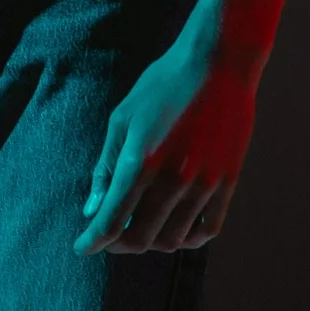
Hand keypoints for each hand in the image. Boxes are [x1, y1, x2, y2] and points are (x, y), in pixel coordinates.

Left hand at [75, 32, 261, 255]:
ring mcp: (204, 183)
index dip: (92, 242)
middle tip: (110, 236)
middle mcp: (172, 179)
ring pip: (173, 239)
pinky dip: (188, 239)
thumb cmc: (162, 85)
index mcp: (140, 161)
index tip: (81, 248)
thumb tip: (91, 209)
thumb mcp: (122, 119)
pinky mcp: (228, 180)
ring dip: (151, 242)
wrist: (217, 62)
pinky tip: (175, 230)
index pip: (110, 221)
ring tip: (141, 227)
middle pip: (140, 239)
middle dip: (118, 245)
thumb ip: (106, 168)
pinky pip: (208, 230)